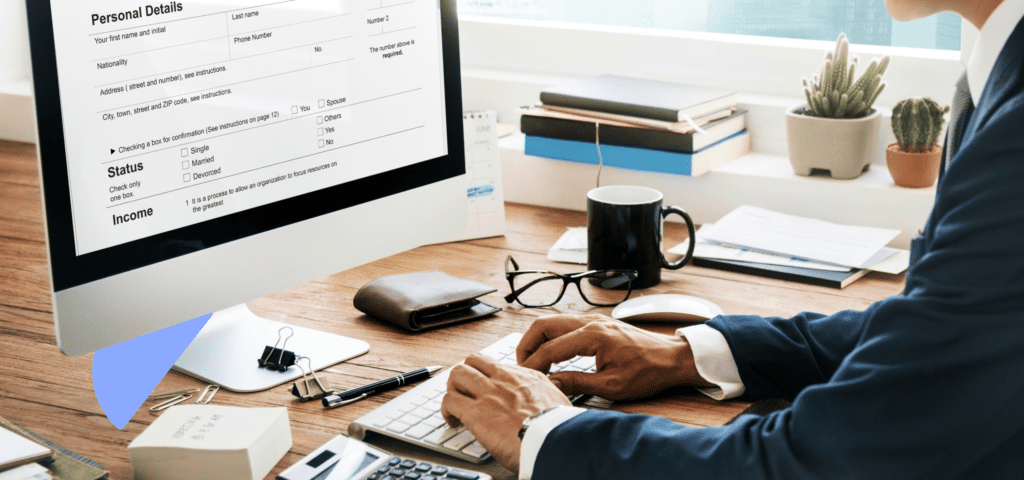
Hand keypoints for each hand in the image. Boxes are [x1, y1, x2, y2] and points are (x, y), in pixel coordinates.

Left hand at [440, 353, 570, 471]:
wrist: (554, 440)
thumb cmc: (559, 428)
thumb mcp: (560, 401)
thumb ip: (549, 394)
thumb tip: (552, 395)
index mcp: (526, 377)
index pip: (496, 365)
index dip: (486, 376)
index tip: (486, 388)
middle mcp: (505, 379)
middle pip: (473, 361)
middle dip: (465, 375)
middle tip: (465, 393)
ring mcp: (489, 393)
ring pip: (457, 374)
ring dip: (453, 389)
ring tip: (455, 406)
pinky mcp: (476, 412)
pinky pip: (449, 401)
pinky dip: (446, 411)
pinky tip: (453, 422)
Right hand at [518, 314, 711, 400]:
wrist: (672, 358)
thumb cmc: (648, 372)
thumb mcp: (612, 386)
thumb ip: (577, 383)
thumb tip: (550, 384)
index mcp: (592, 336)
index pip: (550, 348)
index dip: (533, 365)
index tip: (525, 379)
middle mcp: (590, 322)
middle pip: (543, 325)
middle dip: (527, 345)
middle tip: (522, 366)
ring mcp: (594, 320)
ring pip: (552, 321)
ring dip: (538, 339)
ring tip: (533, 362)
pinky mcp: (597, 323)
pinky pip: (565, 324)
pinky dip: (552, 337)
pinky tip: (552, 355)